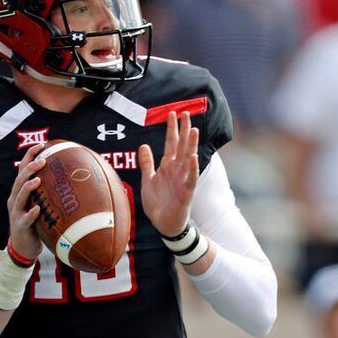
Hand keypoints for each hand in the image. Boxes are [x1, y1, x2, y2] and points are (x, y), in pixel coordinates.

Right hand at [7, 143, 45, 258]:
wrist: (23, 247)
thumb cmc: (35, 224)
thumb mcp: (39, 204)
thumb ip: (47, 192)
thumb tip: (70, 177)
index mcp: (20, 192)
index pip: (22, 169)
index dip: (30, 156)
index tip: (41, 144)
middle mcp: (15, 200)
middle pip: (19, 180)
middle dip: (30, 168)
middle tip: (43, 159)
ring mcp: (16, 213)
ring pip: (19, 197)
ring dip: (28, 187)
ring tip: (38, 179)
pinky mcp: (20, 226)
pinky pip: (25, 219)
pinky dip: (31, 213)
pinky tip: (37, 209)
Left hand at [138, 112, 199, 236]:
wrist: (163, 224)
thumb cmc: (158, 203)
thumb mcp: (148, 180)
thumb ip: (147, 164)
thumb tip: (143, 145)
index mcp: (167, 166)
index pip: (171, 143)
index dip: (171, 128)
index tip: (172, 113)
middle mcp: (177, 170)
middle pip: (182, 146)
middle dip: (183, 130)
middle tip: (186, 113)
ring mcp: (183, 180)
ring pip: (188, 159)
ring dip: (191, 145)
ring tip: (193, 129)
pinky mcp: (186, 193)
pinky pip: (190, 178)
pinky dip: (192, 168)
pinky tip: (194, 157)